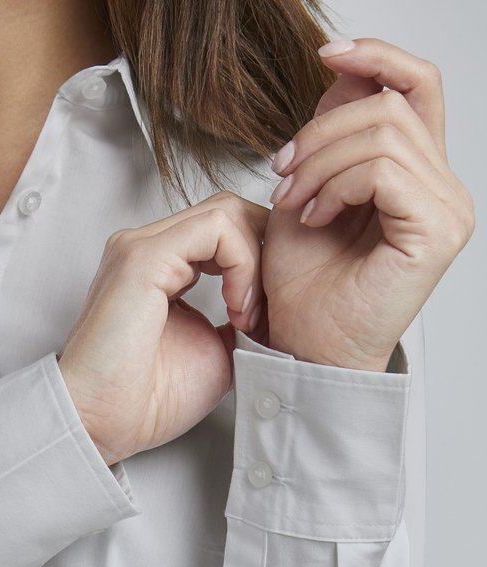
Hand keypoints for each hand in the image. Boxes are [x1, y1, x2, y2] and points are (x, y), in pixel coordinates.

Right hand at [57, 192, 269, 465]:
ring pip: (226, 212)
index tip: (263, 319)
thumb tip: (272, 307)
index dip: (260, 262)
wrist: (104, 422)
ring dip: (255, 260)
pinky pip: (216, 228)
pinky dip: (242, 262)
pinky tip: (238, 307)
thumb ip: (239, 318)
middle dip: (264, 253)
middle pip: (229, 211)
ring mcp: (142, 247)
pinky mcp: (143, 257)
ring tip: (247, 314)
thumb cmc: (147, 398)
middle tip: (264, 311)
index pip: (225, 231)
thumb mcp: (217, 351)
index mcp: (162, 267)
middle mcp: (149, 248)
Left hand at [262, 37, 475, 370]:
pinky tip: (315, 216)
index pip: (417, 86)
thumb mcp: (309, 189)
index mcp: (418, 174)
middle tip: (282, 171)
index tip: (326, 55)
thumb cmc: (305, 287)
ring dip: (320, 161)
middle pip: (392, 102)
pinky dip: (336, 185)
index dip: (376, 57)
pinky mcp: (436, 230)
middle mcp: (442, 187)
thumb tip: (343, 70)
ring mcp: (447, 208)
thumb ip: (332, 135)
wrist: (306, 348)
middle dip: (322, 129)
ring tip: (293, 201)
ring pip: (383, 132)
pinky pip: (383, 169)